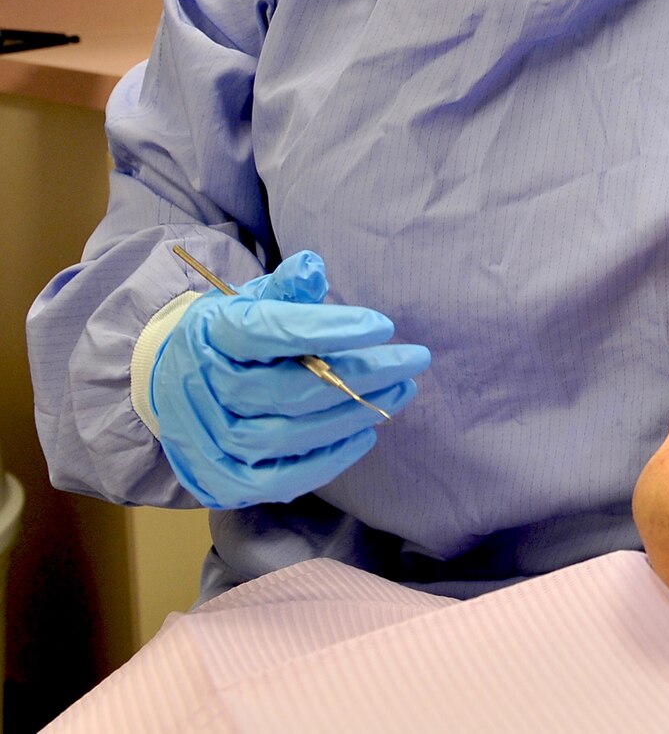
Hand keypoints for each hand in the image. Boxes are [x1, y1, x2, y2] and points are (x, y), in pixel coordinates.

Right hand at [151, 250, 430, 508]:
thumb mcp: (251, 300)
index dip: (329, 329)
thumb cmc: (231, 336)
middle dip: (360, 375)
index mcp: (212, 334)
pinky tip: (364, 436)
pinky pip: (278, 481)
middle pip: (287, 390)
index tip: (384, 326)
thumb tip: (312, 268)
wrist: (174, 385)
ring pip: (286, 437)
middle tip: (412, 361)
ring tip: (400, 391)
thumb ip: (285, 287)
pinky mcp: (221, 479)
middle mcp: (205, 390)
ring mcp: (209, 440)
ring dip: (351, 416)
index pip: (269, 332)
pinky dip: (326, 462)